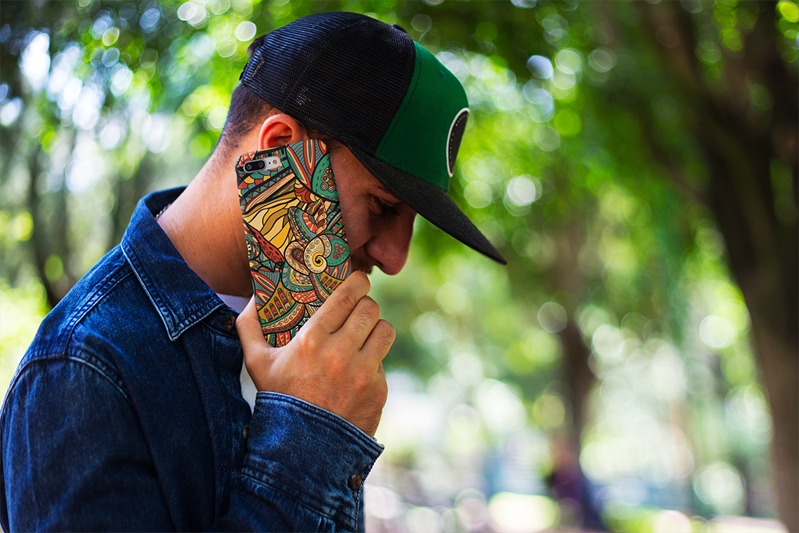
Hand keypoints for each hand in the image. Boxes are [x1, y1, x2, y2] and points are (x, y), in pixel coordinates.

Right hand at [236, 272, 393, 436]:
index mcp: (312, 339)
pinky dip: (373, 362)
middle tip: (359, 309)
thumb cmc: (279, 399)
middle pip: (370, 308)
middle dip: (366, 305)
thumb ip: (249, 326)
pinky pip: (383, 362)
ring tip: (365, 334)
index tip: (358, 280)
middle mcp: (341, 353)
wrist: (302, 449)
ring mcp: (363, 372)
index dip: (357, 282)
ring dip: (375, 329)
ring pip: (385, 330)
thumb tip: (253, 298)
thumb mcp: (256, 363)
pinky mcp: (378, 390)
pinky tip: (358, 371)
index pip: (348, 295)